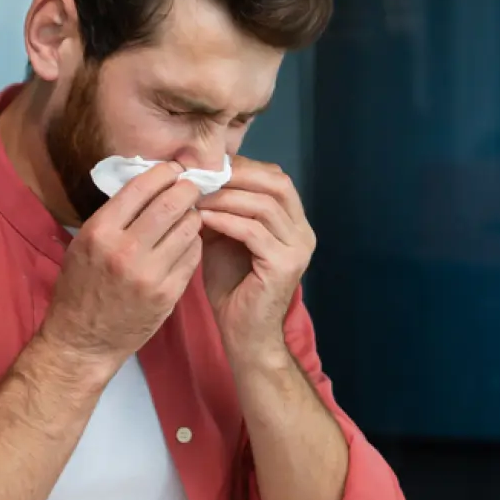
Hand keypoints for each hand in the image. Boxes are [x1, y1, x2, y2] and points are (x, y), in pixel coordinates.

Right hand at [40, 163, 203, 369]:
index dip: (164, 172)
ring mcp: (149, 274)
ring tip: (190, 213)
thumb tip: (149, 183)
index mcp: (100, 232)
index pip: (141, 187)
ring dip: (194, 215)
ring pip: (189, 228)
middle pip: (172, 203)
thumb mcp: (85, 244)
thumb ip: (115, 216)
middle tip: (192, 186)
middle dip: (187, 189)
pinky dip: (194, 242)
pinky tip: (187, 240)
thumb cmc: (80, 288)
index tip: (173, 168)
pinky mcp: (168, 294)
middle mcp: (125, 250)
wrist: (82, 341)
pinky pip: (193, 255)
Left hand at [198, 157, 314, 362]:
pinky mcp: (284, 266)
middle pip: (277, 184)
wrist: (244, 335)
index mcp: (294, 224)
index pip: (276, 178)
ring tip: (196, 195)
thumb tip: (197, 177)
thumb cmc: (233, 289)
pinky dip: (226, 220)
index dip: (244, 167)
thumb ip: (221, 210)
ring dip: (226, 197)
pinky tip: (203, 218)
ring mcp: (298, 249)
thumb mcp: (224, 239)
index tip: (207, 164)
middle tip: (202, 173)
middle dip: (238, 175)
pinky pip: (254, 231)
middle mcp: (303, 232)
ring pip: (264, 205)